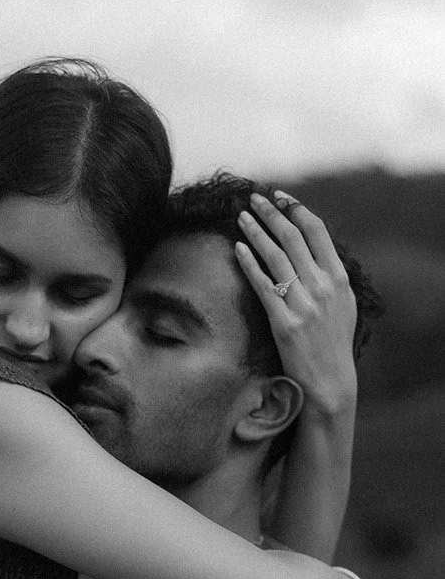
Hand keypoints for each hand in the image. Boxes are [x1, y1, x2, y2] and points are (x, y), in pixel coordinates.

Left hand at [234, 190, 357, 416]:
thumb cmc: (332, 342)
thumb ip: (329, 277)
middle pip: (294, 238)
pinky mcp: (285, 322)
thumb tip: (313, 252)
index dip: (297, 210)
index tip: (280, 197)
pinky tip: (237, 248)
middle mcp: (323, 286)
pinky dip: (249, 264)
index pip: (318, 233)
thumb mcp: (342, 305)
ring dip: (256, 232)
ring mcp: (304, 304)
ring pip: (277, 257)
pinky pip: (264, 285)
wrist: (330, 381)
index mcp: (339, 278)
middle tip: (253, 197)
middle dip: (272, 213)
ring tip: (240, 215)